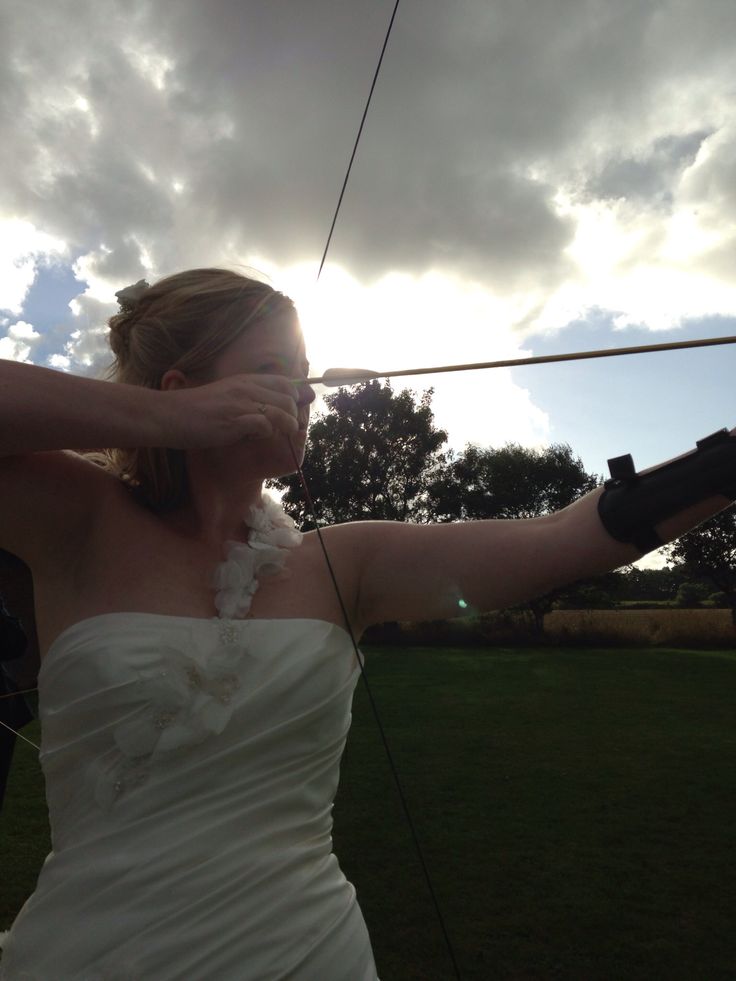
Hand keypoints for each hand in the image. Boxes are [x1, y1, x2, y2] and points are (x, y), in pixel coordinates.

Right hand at [159, 373, 304, 449]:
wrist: (168, 415)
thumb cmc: (195, 410)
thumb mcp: (225, 395)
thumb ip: (247, 397)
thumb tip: (268, 408)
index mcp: (246, 380)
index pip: (286, 383)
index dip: (294, 398)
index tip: (291, 413)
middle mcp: (246, 388)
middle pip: (289, 398)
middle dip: (293, 416)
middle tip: (284, 429)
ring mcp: (241, 403)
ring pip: (282, 412)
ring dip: (283, 427)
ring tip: (273, 435)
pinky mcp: (233, 420)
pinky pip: (265, 426)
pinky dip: (265, 435)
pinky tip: (254, 438)